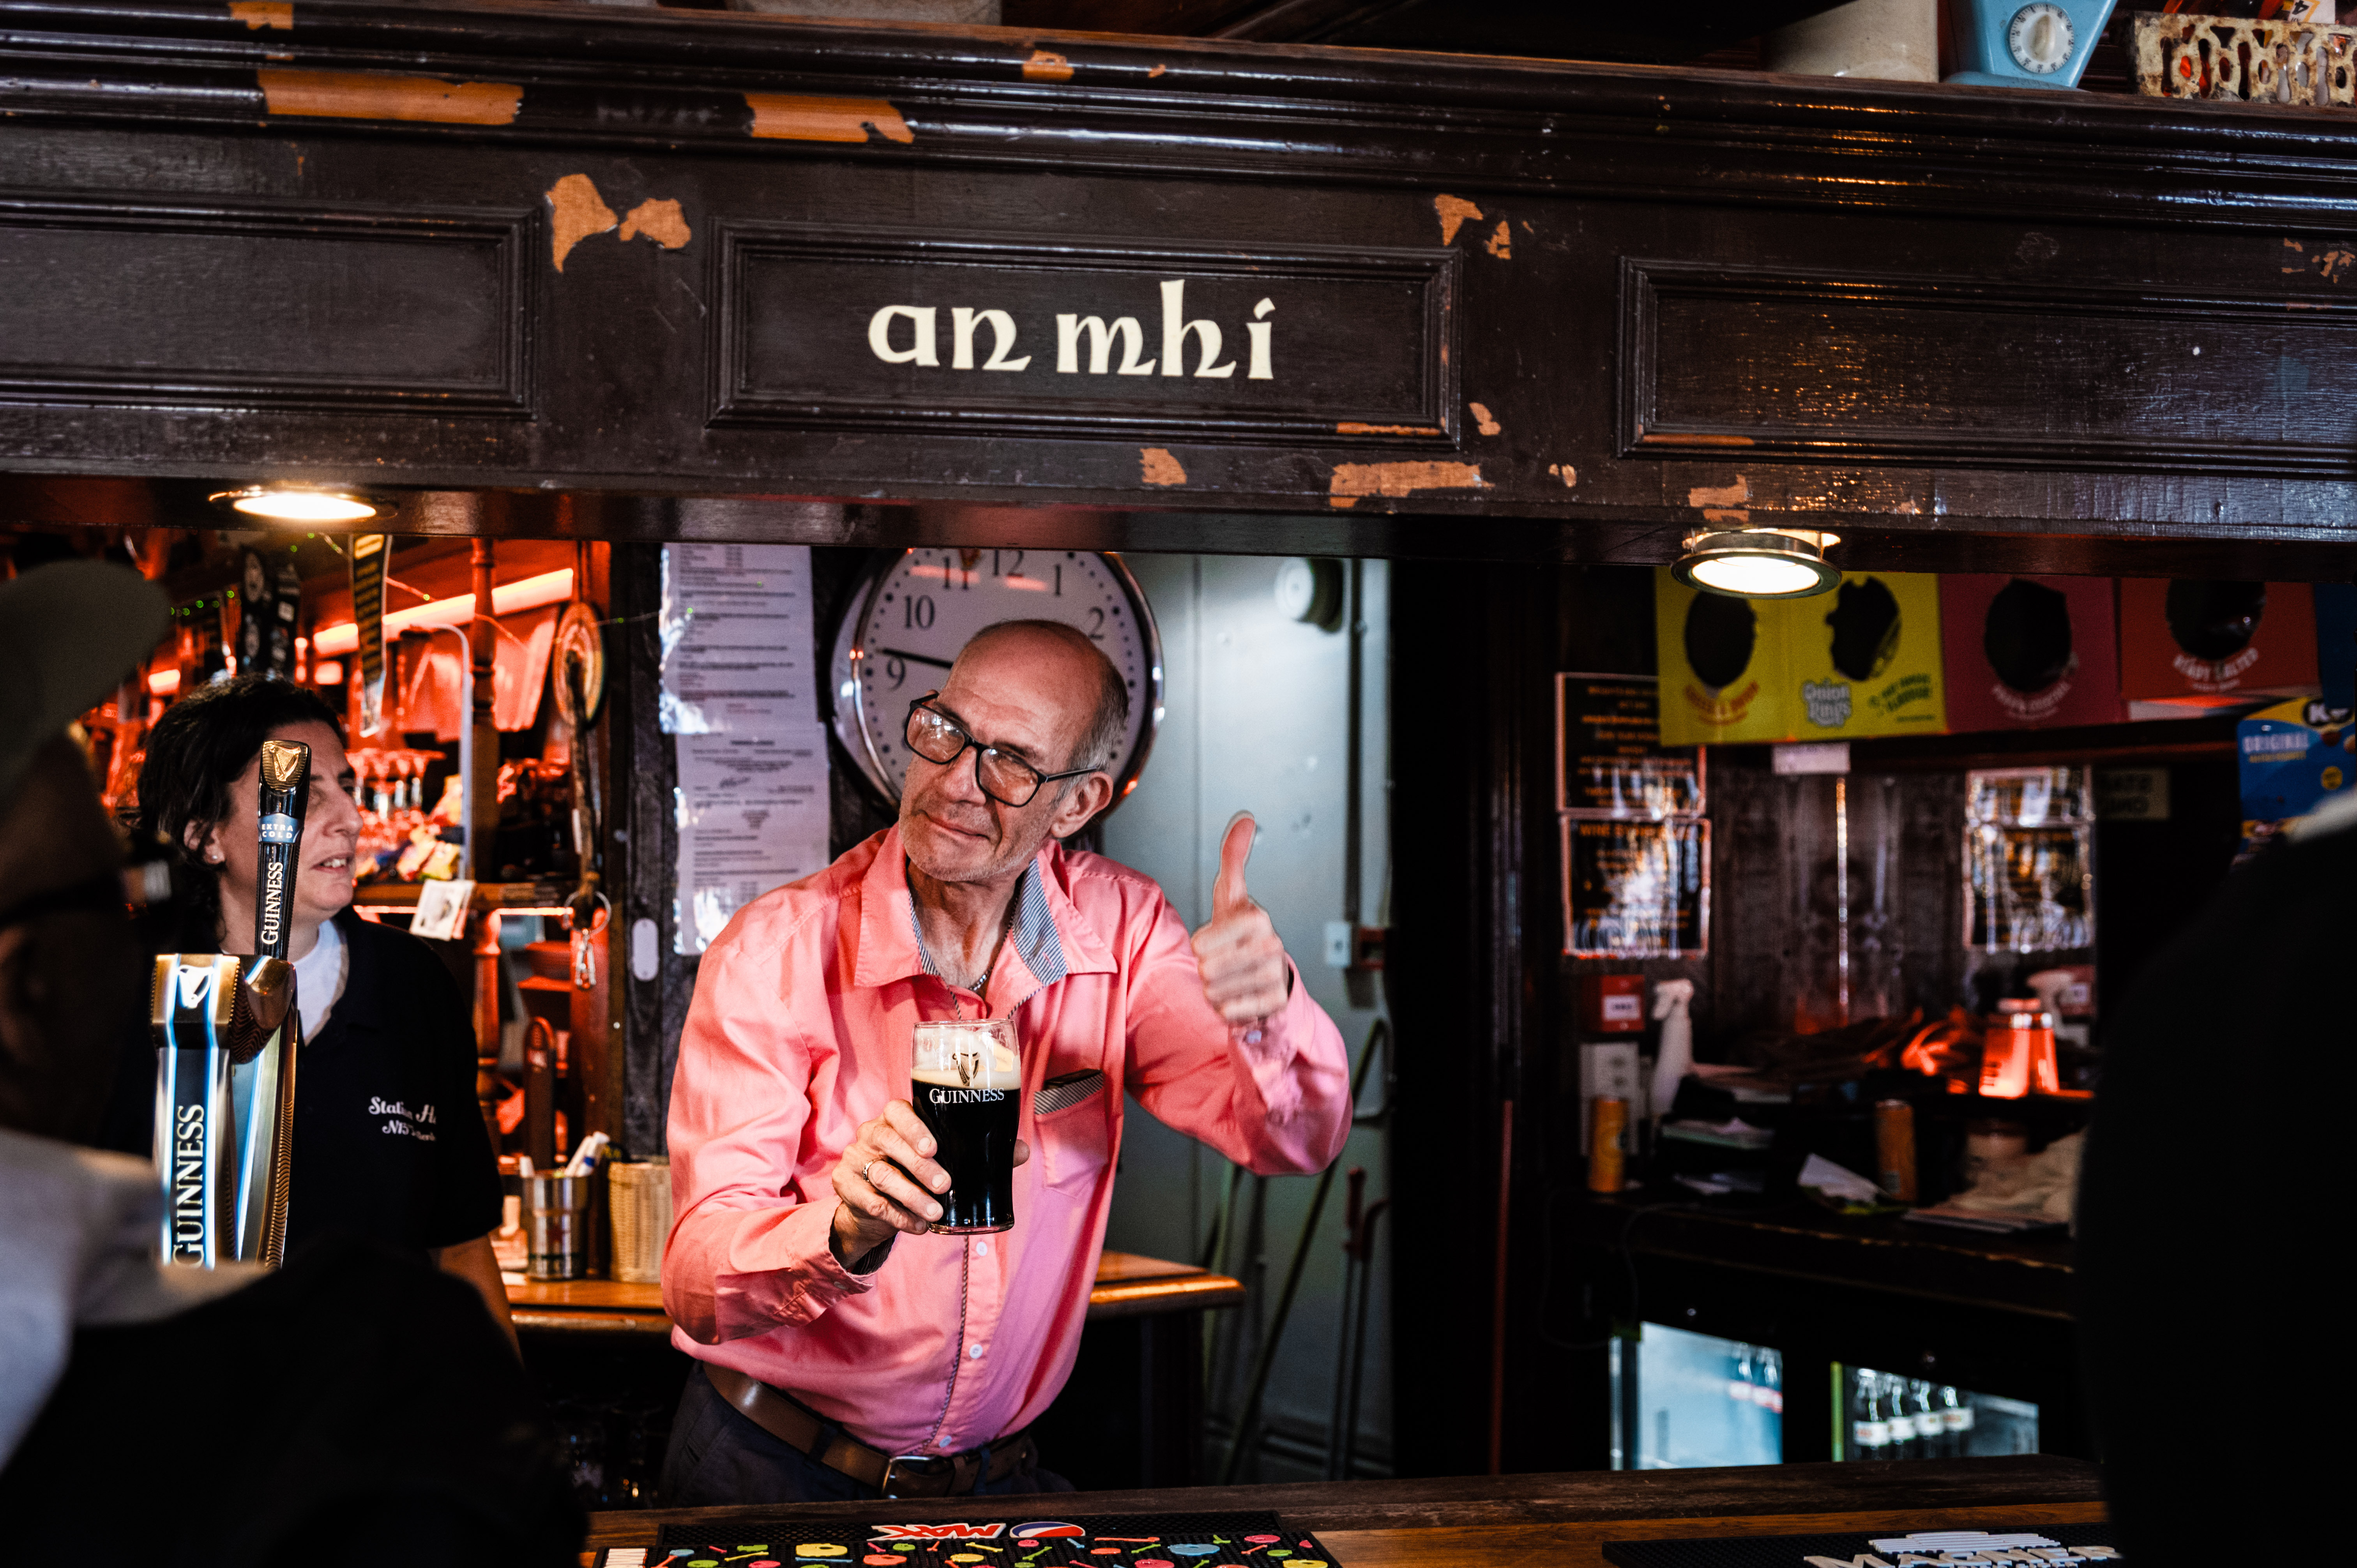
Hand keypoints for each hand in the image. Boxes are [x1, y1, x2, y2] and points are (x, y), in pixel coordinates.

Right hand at [830, 1100, 1029, 1267]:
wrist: (872, 1203)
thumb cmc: (915, 1171)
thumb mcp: (941, 1159)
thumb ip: (978, 1153)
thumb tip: (1022, 1150)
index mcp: (894, 1119)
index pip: (897, 1110)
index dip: (913, 1127)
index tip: (934, 1147)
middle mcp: (870, 1134)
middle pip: (889, 1143)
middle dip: (919, 1167)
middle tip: (946, 1186)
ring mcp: (854, 1159)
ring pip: (880, 1175)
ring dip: (911, 1197)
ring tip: (936, 1214)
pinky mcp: (844, 1186)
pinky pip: (870, 1202)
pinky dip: (896, 1217)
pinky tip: (917, 1226)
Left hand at [1190, 812, 1290, 1027]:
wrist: (1266, 971)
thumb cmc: (1241, 930)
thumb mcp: (1231, 893)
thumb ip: (1233, 857)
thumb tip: (1245, 817)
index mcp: (1257, 917)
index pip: (1201, 943)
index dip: (1200, 945)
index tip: (1213, 940)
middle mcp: (1271, 945)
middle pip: (1207, 969)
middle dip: (1206, 969)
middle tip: (1221, 962)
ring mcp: (1274, 975)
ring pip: (1216, 992)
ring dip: (1215, 989)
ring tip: (1229, 978)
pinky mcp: (1274, 1003)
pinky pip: (1230, 1012)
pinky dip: (1226, 1008)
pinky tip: (1238, 995)